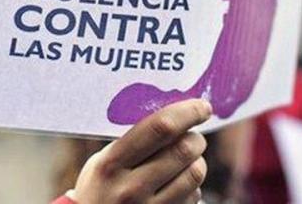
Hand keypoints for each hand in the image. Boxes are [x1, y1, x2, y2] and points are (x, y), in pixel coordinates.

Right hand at [72, 99, 210, 203]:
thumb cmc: (100, 188)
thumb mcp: (103, 161)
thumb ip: (132, 141)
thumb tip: (173, 114)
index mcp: (112, 163)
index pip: (159, 128)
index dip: (187, 113)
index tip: (202, 107)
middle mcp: (130, 188)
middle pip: (184, 150)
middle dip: (195, 138)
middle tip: (192, 137)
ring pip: (195, 173)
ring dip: (197, 160)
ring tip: (185, 160)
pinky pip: (194, 196)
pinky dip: (192, 185)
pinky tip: (177, 183)